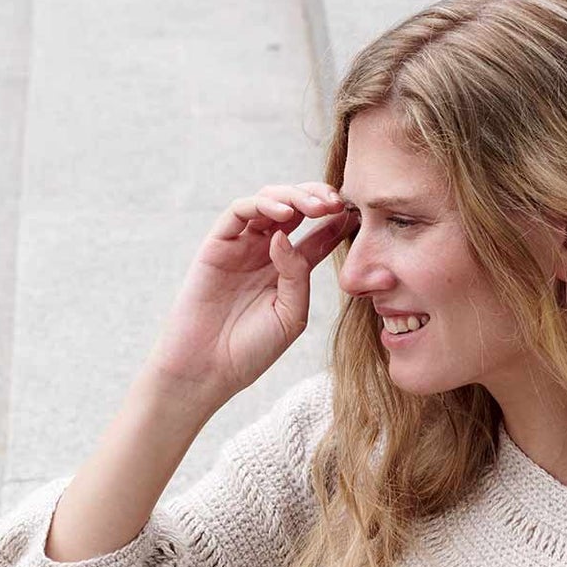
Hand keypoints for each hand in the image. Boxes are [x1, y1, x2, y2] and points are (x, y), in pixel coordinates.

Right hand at [144, 181, 354, 404]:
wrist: (209, 370)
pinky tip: (285, 215)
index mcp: (287, 272)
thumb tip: (285, 236)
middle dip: (318, 199)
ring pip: (269, 202)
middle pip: (295, 210)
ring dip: (295, 196)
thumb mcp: (291, 316)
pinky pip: (239, 211)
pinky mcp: (217, 245)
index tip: (358, 215)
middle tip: (337, 204)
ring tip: (316, 206)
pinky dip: (263, 204)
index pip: (317, 237)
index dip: (337, 222)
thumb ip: (297, 276)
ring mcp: (240, 246)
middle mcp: (265, 253)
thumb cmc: (251, 350)